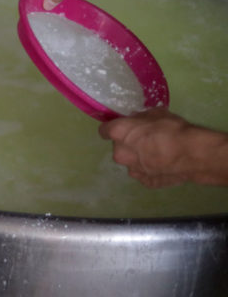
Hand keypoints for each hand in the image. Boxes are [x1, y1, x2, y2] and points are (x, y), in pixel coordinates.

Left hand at [99, 108, 227, 187]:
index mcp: (118, 134)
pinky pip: (144, 174)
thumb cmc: (172, 129)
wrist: (192, 155)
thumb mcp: (155, 114)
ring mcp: (133, 170)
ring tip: (157, 154)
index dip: (112, 128)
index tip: (120, 128)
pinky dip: (150, 170)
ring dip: (139, 158)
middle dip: (129, 144)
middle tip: (145, 141)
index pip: (105, 130)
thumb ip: (140, 118)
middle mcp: (120, 153)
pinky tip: (163, 165)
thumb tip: (136, 119)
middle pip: (119, 148)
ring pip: (131, 162)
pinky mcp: (146, 182)